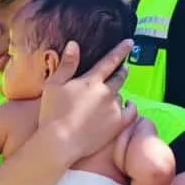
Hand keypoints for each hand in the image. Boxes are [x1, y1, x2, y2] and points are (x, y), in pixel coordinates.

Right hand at [38, 39, 136, 162]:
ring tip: (112, 95)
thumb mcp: (54, 85)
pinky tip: (128, 105)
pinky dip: (131, 107)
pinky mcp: (118, 124)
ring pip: (121, 94)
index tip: (129, 43)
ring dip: (118, 92)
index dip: (121, 50)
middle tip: (123, 68)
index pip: (110, 60)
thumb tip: (74, 44)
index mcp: (91, 81)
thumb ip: (67, 64)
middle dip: (122, 70)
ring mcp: (114, 108)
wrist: (61, 142)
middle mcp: (106, 92)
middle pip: (120, 76)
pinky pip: (131, 112)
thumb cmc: (53, 113)